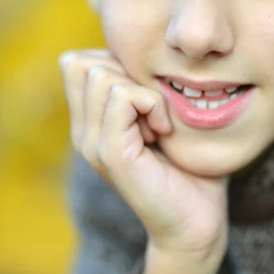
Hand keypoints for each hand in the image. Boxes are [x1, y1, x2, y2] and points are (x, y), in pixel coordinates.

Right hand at [59, 49, 228, 265]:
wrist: (195, 223)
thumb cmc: (188, 167)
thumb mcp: (161, 116)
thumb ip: (142, 87)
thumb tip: (146, 50)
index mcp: (90, 122)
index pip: (77, 61)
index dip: (115, 63)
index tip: (146, 96)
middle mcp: (83, 132)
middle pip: (84, 63)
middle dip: (128, 74)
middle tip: (153, 111)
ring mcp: (92, 144)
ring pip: (102, 76)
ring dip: (143, 91)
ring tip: (160, 124)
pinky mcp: (111, 155)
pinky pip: (124, 98)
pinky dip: (153, 105)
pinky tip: (164, 132)